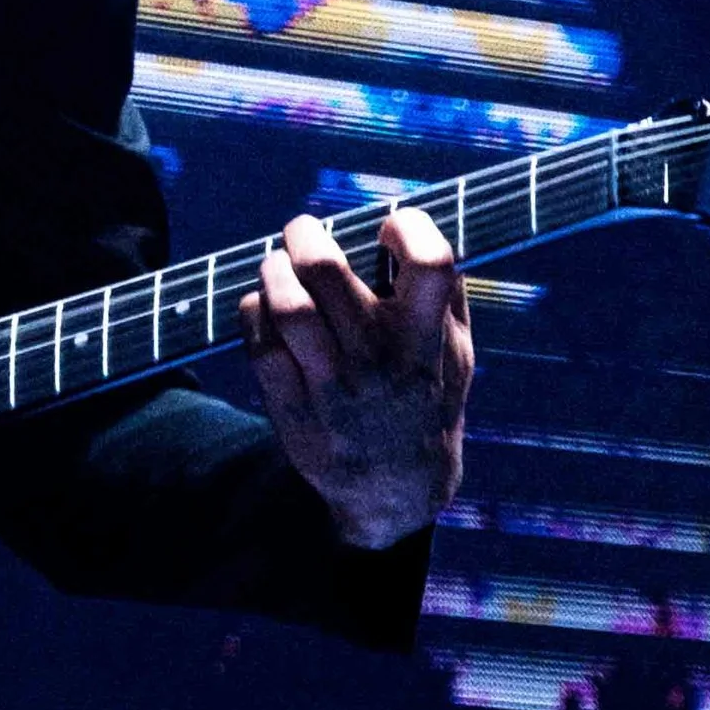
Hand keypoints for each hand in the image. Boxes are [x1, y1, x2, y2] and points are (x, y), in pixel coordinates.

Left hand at [238, 209, 472, 549]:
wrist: (396, 490)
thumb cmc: (424, 397)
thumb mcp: (454, 353)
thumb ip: (444, 291)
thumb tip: (411, 219)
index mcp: (428, 341)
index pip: (431, 265)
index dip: (408, 226)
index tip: (388, 227)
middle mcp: (380, 362)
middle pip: (327, 273)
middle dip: (306, 236)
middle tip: (302, 230)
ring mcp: (333, 388)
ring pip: (286, 305)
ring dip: (273, 270)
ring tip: (278, 265)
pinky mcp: (293, 408)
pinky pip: (259, 341)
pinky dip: (255, 310)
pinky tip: (265, 307)